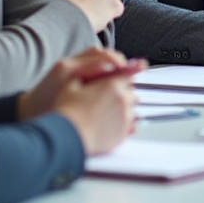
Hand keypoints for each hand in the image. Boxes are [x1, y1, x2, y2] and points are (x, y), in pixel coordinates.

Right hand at [19, 52, 146, 155]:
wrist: (67, 137)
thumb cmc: (67, 111)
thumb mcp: (73, 83)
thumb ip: (90, 72)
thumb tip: (100, 65)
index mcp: (112, 85)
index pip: (127, 74)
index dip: (128, 72)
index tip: (136, 67)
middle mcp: (122, 100)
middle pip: (130, 91)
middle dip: (122, 91)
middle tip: (108, 96)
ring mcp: (124, 118)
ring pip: (131, 108)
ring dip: (123, 107)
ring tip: (107, 111)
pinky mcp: (123, 133)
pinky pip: (130, 125)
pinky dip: (123, 122)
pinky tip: (110, 123)